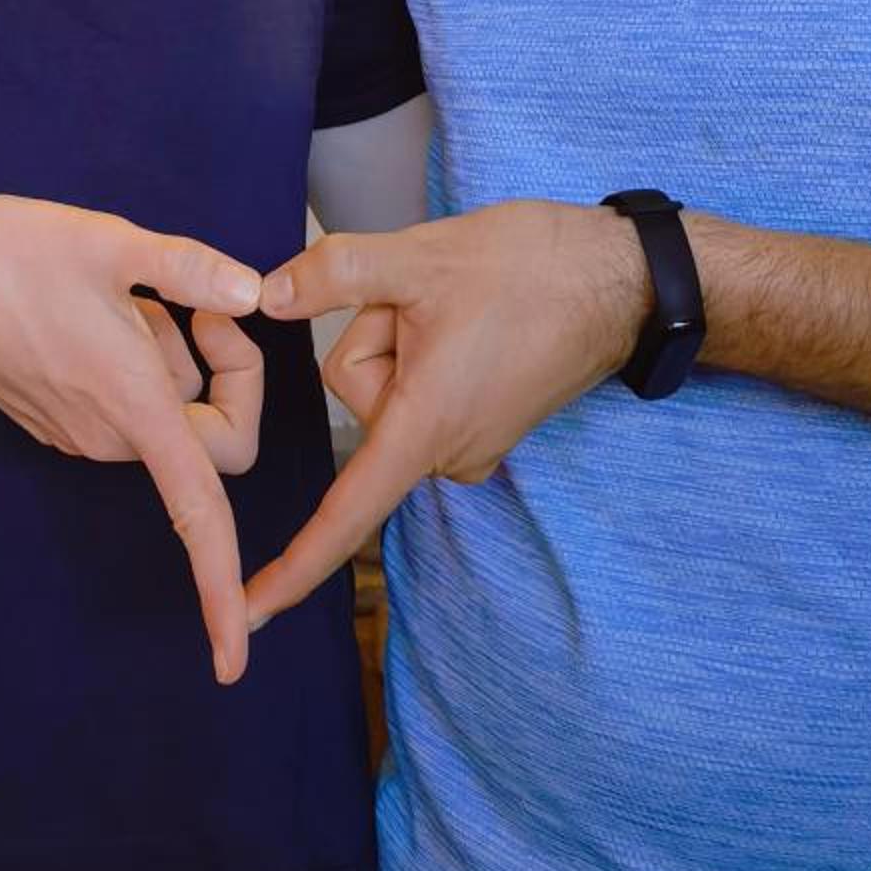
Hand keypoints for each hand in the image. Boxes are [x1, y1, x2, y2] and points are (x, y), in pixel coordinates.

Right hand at [0, 196, 266, 681]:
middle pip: (211, 442)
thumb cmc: (9, 254)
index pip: (198, 515)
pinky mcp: (59, 420)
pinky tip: (102, 310)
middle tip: (196, 302)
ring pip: (169, 415)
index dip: (221, 591)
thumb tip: (255, 293)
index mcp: (132, 406)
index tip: (234, 665)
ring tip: (128, 295)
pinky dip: (142, 362)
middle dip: (227, 375)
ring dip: (175, 358)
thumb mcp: (109, 241)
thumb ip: (189, 269)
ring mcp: (81, 433)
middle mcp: (109, 436)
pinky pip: (131, 408)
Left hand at [244, 201, 650, 632]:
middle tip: (434, 299)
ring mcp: (469, 445)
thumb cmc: (530, 268)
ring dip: (406, 335)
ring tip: (464, 308)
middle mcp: (447, 454)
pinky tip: (473, 320)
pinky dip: (429, 349)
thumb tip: (265, 296)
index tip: (248, 614)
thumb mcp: (419, 256)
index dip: (292, 567)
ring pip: (388, 385)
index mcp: (424, 428)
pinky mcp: (485, 428)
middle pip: (358, 390)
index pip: (344, 513)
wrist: (621, 280)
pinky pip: (420, 391)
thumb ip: (332, 274)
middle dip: (378, 331)